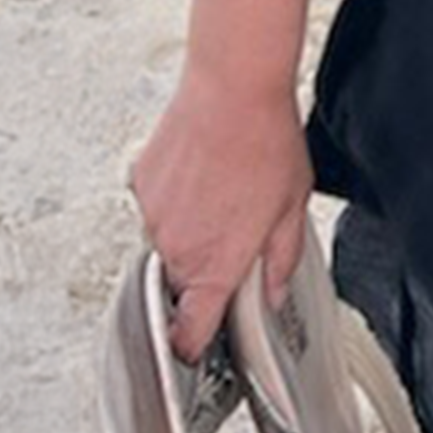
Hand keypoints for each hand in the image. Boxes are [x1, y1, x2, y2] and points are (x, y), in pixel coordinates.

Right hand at [128, 60, 314, 356]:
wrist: (233, 86)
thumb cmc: (266, 141)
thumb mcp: (292, 207)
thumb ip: (280, 260)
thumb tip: (273, 293)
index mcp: (217, 263)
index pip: (189, 330)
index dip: (191, 343)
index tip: (193, 346)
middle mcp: (178, 246)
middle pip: (182, 282)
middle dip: (203, 268)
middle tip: (232, 229)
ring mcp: (154, 215)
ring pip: (168, 242)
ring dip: (189, 229)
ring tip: (220, 190)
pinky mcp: (140, 183)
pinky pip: (155, 207)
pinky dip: (174, 198)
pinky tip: (201, 170)